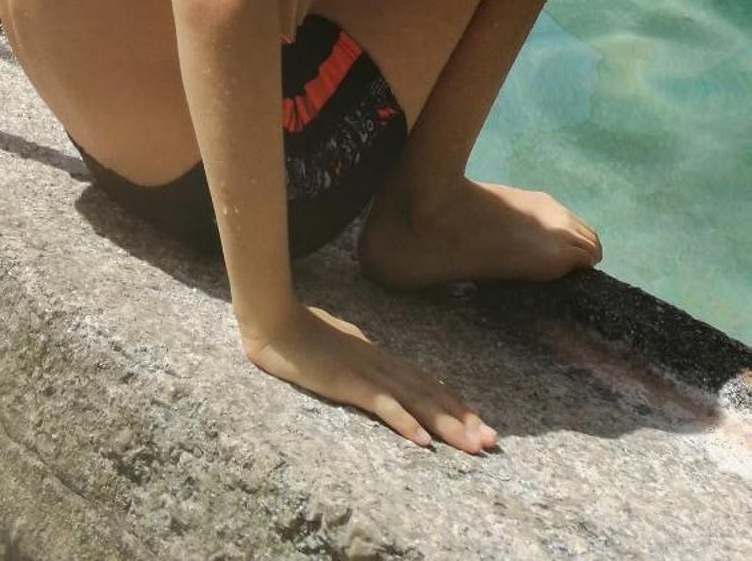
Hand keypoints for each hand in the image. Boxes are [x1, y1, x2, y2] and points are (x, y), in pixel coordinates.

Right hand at [244, 304, 496, 453]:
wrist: (274, 321)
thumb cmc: (302, 331)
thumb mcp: (341, 344)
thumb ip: (361, 355)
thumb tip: (376, 366)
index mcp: (379, 356)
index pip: (425, 381)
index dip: (454, 402)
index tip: (479, 422)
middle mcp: (381, 364)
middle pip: (430, 394)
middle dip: (463, 419)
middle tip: (492, 442)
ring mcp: (366, 372)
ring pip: (416, 401)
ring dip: (446, 425)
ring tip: (473, 446)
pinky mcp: (348, 382)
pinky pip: (382, 405)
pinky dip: (404, 422)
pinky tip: (422, 441)